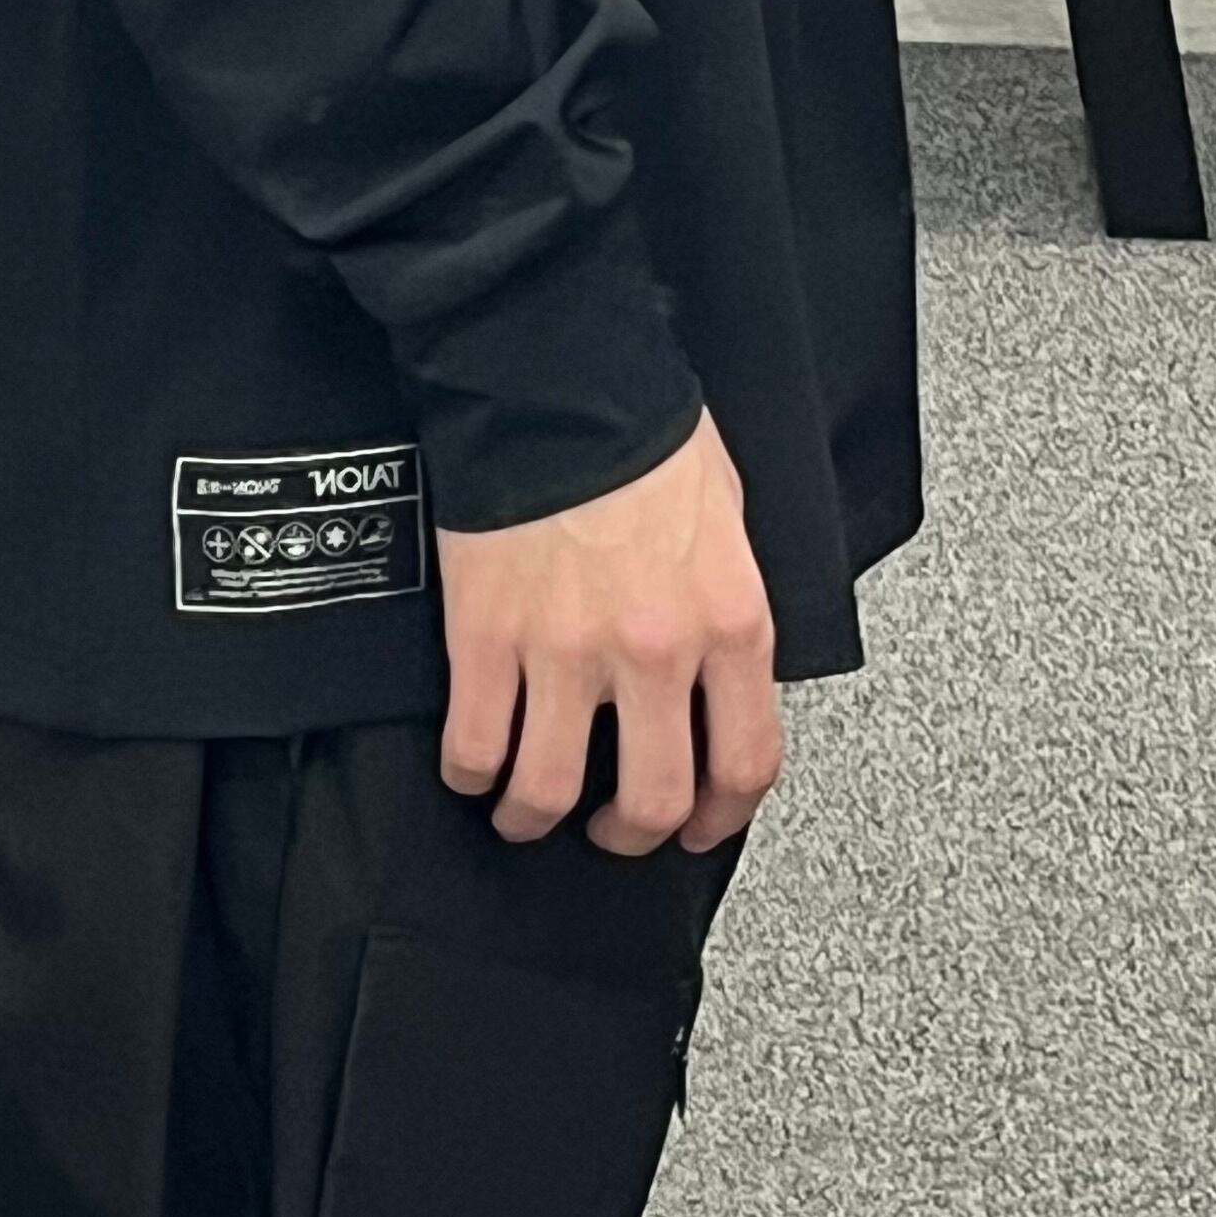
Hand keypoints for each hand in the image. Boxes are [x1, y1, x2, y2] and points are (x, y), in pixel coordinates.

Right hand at [437, 412, 783, 858]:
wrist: (558, 382)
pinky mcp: (488, 638)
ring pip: (551, 791)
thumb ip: (727, 608)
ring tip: (526, 813)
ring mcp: (566, 651)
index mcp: (729, 622)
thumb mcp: (729, 521)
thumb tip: (717, 673)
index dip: (723, 817)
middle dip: (630, 834)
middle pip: (653, 799)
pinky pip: (474, 744)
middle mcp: (655, 652)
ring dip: (536, 819)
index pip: (746, 762)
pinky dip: (470, 774)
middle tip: (612, 829)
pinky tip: (473, 768)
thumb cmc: (644, 432)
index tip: (701, 825)